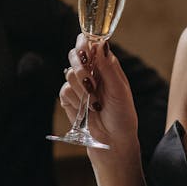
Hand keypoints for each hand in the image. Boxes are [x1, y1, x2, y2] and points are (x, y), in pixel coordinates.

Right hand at [60, 34, 138, 154]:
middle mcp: (92, 72)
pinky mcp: (69, 99)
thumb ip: (108, 67)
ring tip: (95, 103)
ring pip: (69, 73)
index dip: (85, 43)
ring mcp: (79, 85)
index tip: (84, 50)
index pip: (92, 44)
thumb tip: (101, 43)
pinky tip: (86, 109)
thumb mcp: (120, 90)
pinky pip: (64, 90)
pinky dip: (75, 100)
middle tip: (90, 81)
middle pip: (75, 54)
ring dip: (82, 89)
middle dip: (80, 67)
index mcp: (107, 65)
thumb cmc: (122, 115)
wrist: (113, 142)